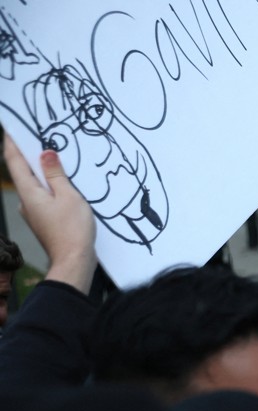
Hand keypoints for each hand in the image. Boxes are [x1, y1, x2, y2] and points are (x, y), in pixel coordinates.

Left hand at [3, 133, 95, 292]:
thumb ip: (56, 174)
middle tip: (38, 140)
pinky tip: (63, 187)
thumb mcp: (68, 196)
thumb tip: (46, 154)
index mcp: (28, 193)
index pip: (15, 161)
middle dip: (30, 156)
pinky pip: (43, 198)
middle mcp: (26, 202)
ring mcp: (34, 213)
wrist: (74, 261)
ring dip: (42, 173)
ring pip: (35, 186)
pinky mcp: (44, 221)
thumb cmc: (72, 230)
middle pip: (24, 173)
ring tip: (55, 161)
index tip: (11, 129)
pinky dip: (50, 188)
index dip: (12, 143)